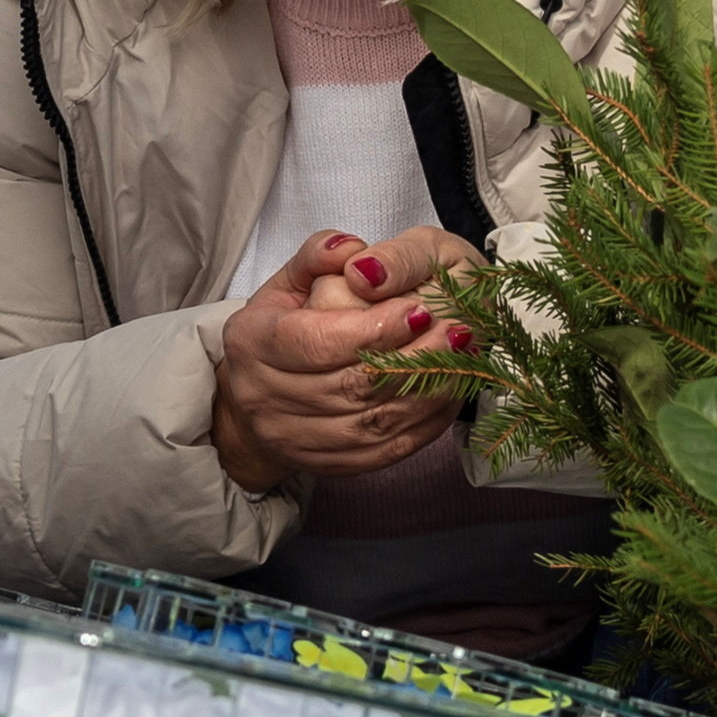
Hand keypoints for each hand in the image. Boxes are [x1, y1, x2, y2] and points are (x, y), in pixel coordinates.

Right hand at [208, 225, 485, 494]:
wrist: (256, 401)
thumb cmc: (282, 328)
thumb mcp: (290, 281)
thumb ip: (319, 255)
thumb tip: (354, 250)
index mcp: (252, 342)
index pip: (318, 342)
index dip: (372, 329)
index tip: (418, 309)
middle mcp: (265, 396)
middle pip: (350, 385)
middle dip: (412, 358)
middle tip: (457, 332)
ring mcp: (294, 439)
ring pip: (372, 423)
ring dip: (427, 392)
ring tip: (463, 360)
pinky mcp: (326, 466)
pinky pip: (384, 451)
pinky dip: (424, 425)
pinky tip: (451, 393)